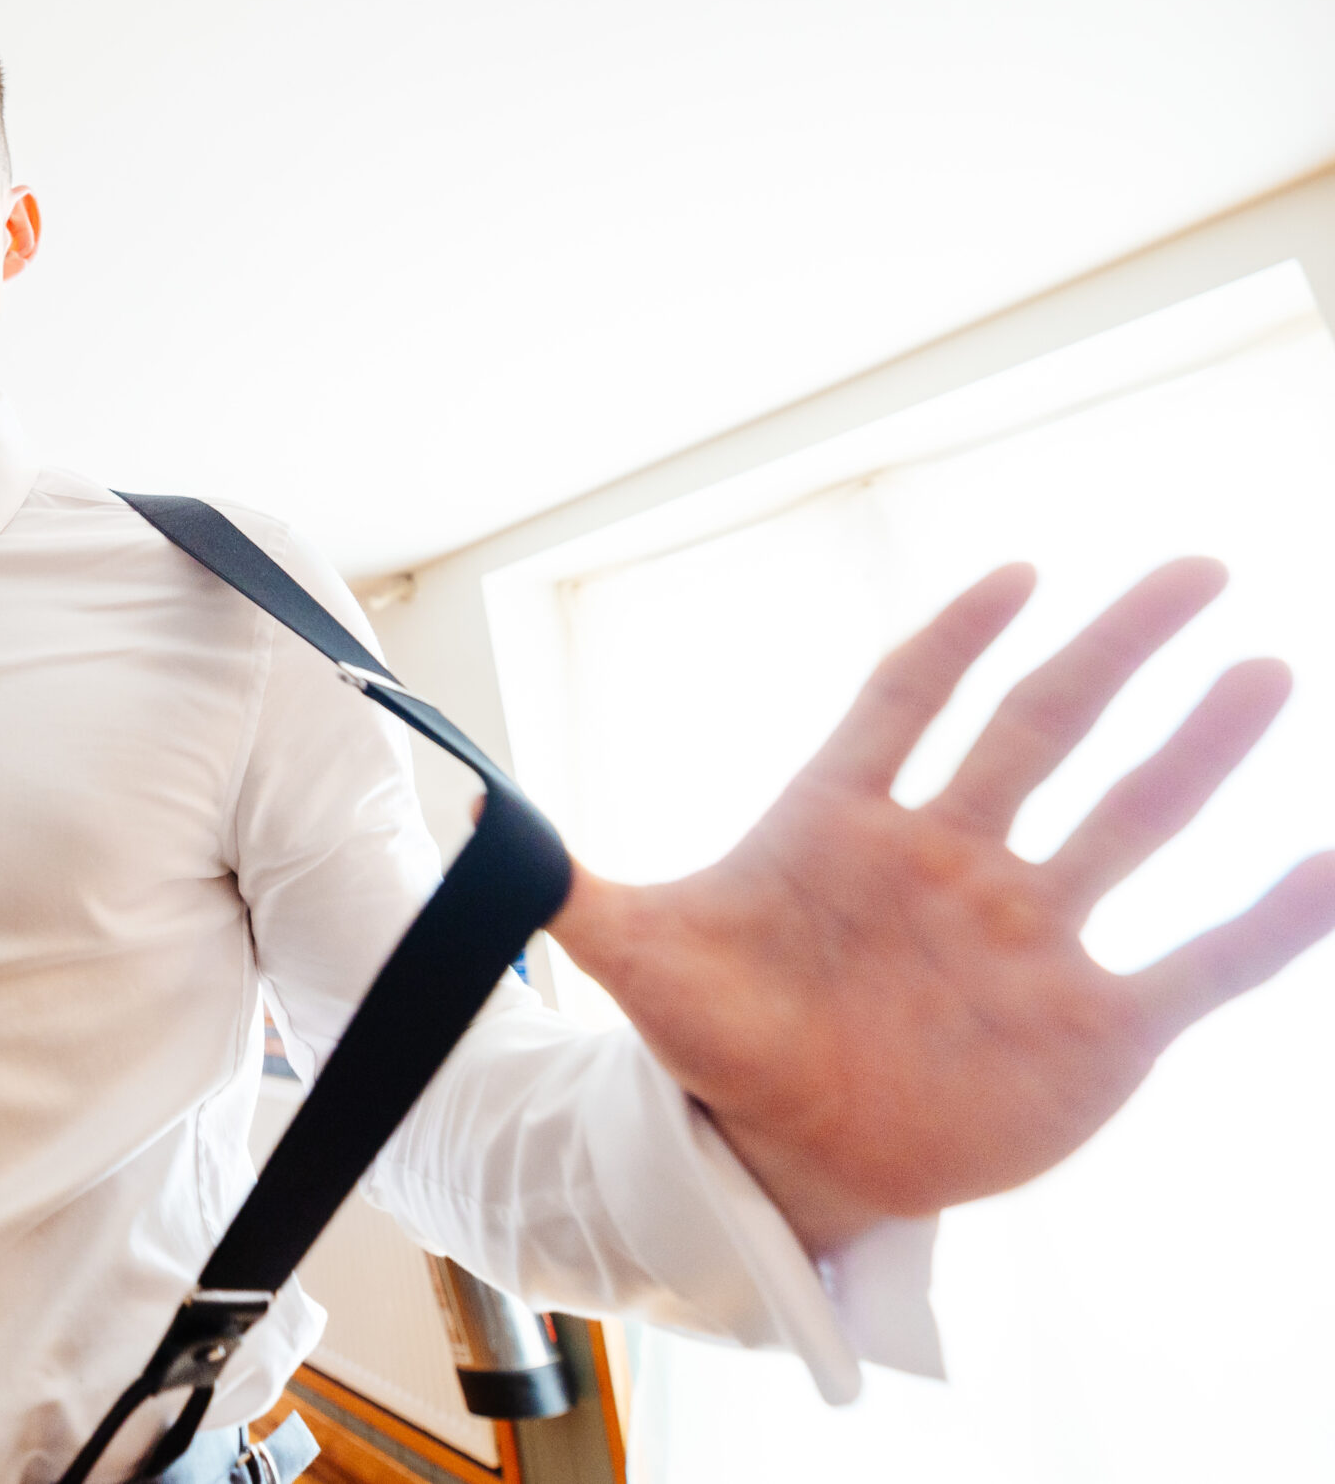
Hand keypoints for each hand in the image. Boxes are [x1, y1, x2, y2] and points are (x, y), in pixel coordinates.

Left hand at [550, 559, 1334, 1254]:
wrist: (786, 1157)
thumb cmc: (722, 1042)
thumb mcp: (642, 962)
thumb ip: (566, 888)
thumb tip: (471, 813)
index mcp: (847, 823)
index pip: (910, 701)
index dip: (957, 638)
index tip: (1015, 574)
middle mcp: (953, 858)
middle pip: (1041, 731)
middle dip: (1111, 652)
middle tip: (1189, 568)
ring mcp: (1030, 936)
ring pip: (1130, 825)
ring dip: (1195, 751)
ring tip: (1260, 669)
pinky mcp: (1095, 1028)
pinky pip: (1203, 963)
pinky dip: (1276, 918)